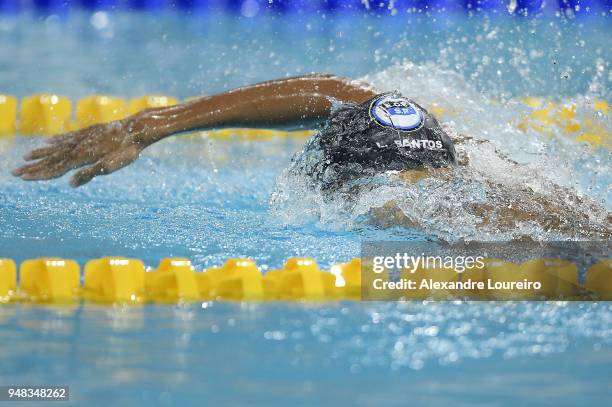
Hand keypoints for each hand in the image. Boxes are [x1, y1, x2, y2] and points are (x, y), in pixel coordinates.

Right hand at [12, 118, 149, 186]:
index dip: (39, 174)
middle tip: (14, 172)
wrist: (136, 129)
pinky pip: (66, 138)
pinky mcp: (88, 133)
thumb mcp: (110, 166)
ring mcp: (81, 138)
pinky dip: (54, 141)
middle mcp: (77, 147)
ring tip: (25, 157)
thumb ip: (89, 174)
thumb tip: (70, 184)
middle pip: (51, 159)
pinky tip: (47, 141)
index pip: (55, 169)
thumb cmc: (126, 151)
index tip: (23, 178)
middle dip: (33, 167)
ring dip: (40, 153)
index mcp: (81, 157)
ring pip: (56, 147)